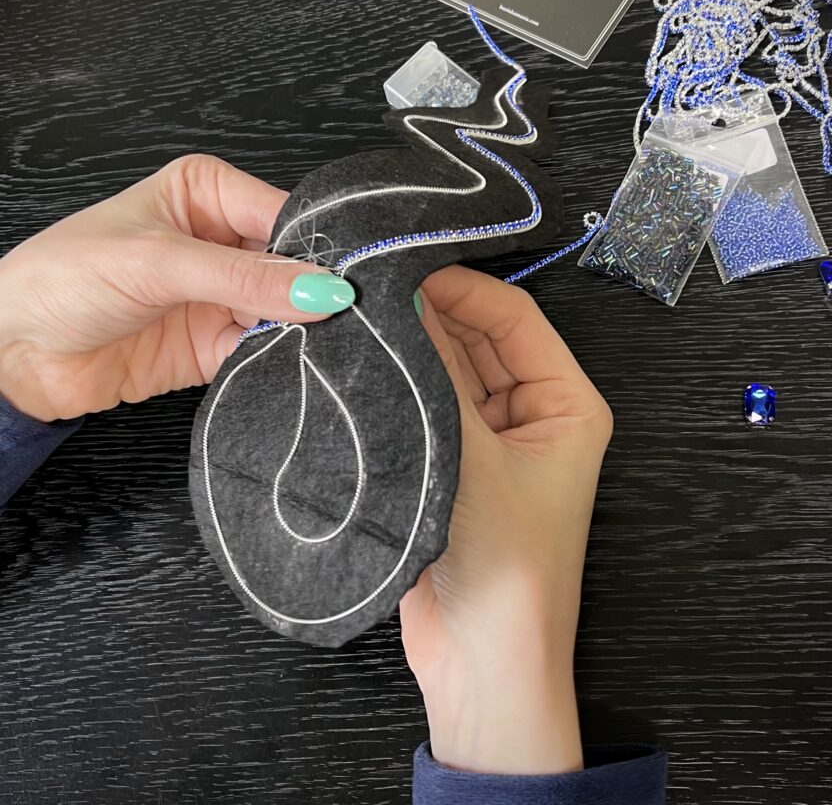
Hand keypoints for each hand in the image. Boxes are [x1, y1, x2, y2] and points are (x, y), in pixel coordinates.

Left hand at [0, 154, 354, 421]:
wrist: (13, 353)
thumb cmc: (61, 278)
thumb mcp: (157, 263)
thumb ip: (242, 278)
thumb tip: (321, 289)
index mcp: (206, 193)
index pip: (280, 212)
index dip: (315, 244)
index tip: (347, 278)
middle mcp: (219, 240)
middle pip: (290, 263)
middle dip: (313, 289)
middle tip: (347, 313)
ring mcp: (219, 295)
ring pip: (283, 309)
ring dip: (300, 328)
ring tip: (326, 342)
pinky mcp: (214, 345)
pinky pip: (263, 350)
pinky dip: (278, 358)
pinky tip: (291, 363)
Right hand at [399, 266, 611, 775]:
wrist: (483, 670)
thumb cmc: (504, 564)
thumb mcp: (475, 459)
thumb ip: (437, 377)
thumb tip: (401, 298)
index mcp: (566, 402)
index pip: (512, 317)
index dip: (460, 286)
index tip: (401, 264)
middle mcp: (531, 412)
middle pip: (475, 340)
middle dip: (427, 313)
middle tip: (364, 283)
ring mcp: (487, 440)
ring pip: (444, 371)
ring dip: (408, 348)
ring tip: (352, 313)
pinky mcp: (449, 465)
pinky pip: (423, 407)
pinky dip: (395, 385)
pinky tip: (354, 361)